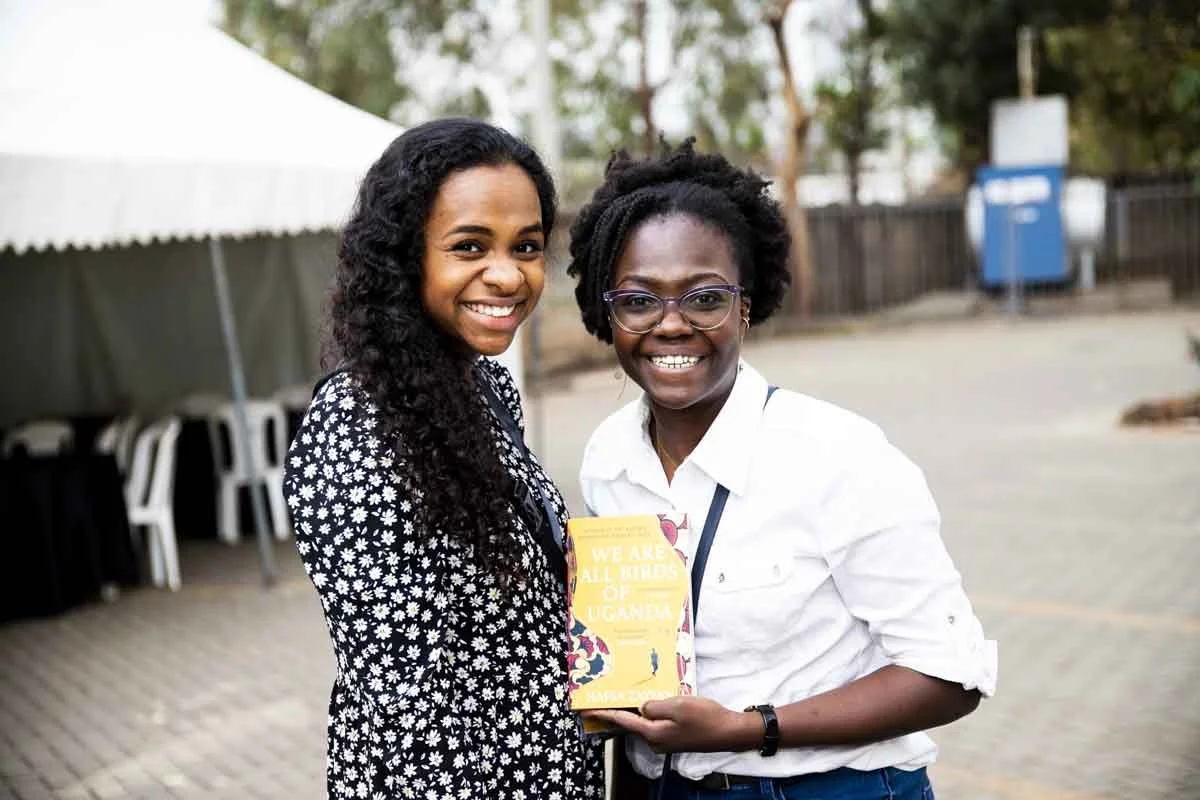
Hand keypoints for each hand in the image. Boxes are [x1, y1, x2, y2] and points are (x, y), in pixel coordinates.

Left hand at [582, 697, 760, 753]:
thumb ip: (654, 706)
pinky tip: (649, 699)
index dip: (604, 714)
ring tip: (624, 693)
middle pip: (631, 722)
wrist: (728, 732)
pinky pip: (655, 722)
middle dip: (618, 709)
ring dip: (634, 709)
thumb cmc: (705, 718)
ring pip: (644, 721)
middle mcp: (655, 740)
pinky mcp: (673, 736)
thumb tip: (641, 707)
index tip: (586, 710)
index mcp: (653, 733)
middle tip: (604, 694)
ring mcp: (664, 740)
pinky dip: (649, 711)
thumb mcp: (678, 705)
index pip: (623, 721)